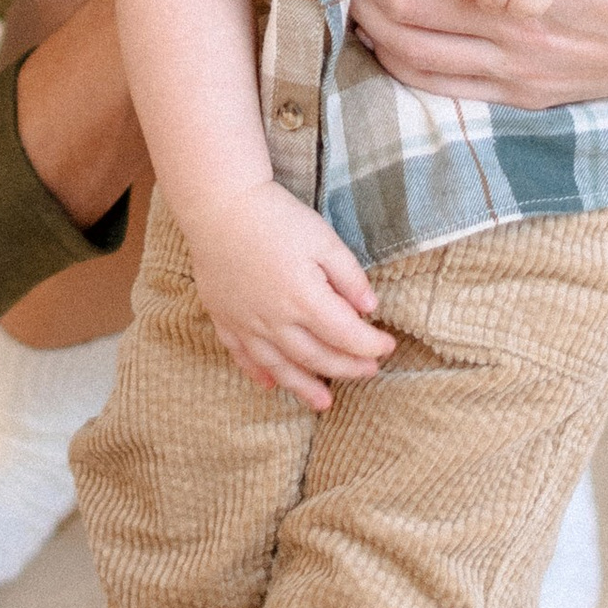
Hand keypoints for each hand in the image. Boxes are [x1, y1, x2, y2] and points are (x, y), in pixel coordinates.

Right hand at [173, 177, 394, 408]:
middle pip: (317, 357)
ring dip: (304, 387)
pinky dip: (257, 373)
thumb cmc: (275, 217)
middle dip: (347, 367)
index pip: (346, 335)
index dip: (371, 345)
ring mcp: (246, 323)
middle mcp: (275, 320)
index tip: (388, 346)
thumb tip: (370, 308)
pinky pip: (242, 355)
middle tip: (368, 372)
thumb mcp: (323, 239)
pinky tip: (270, 384)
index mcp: (305, 300)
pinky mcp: (224, 317)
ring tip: (323, 403)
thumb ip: (349, 276)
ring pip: (280, 366)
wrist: (219, 204)